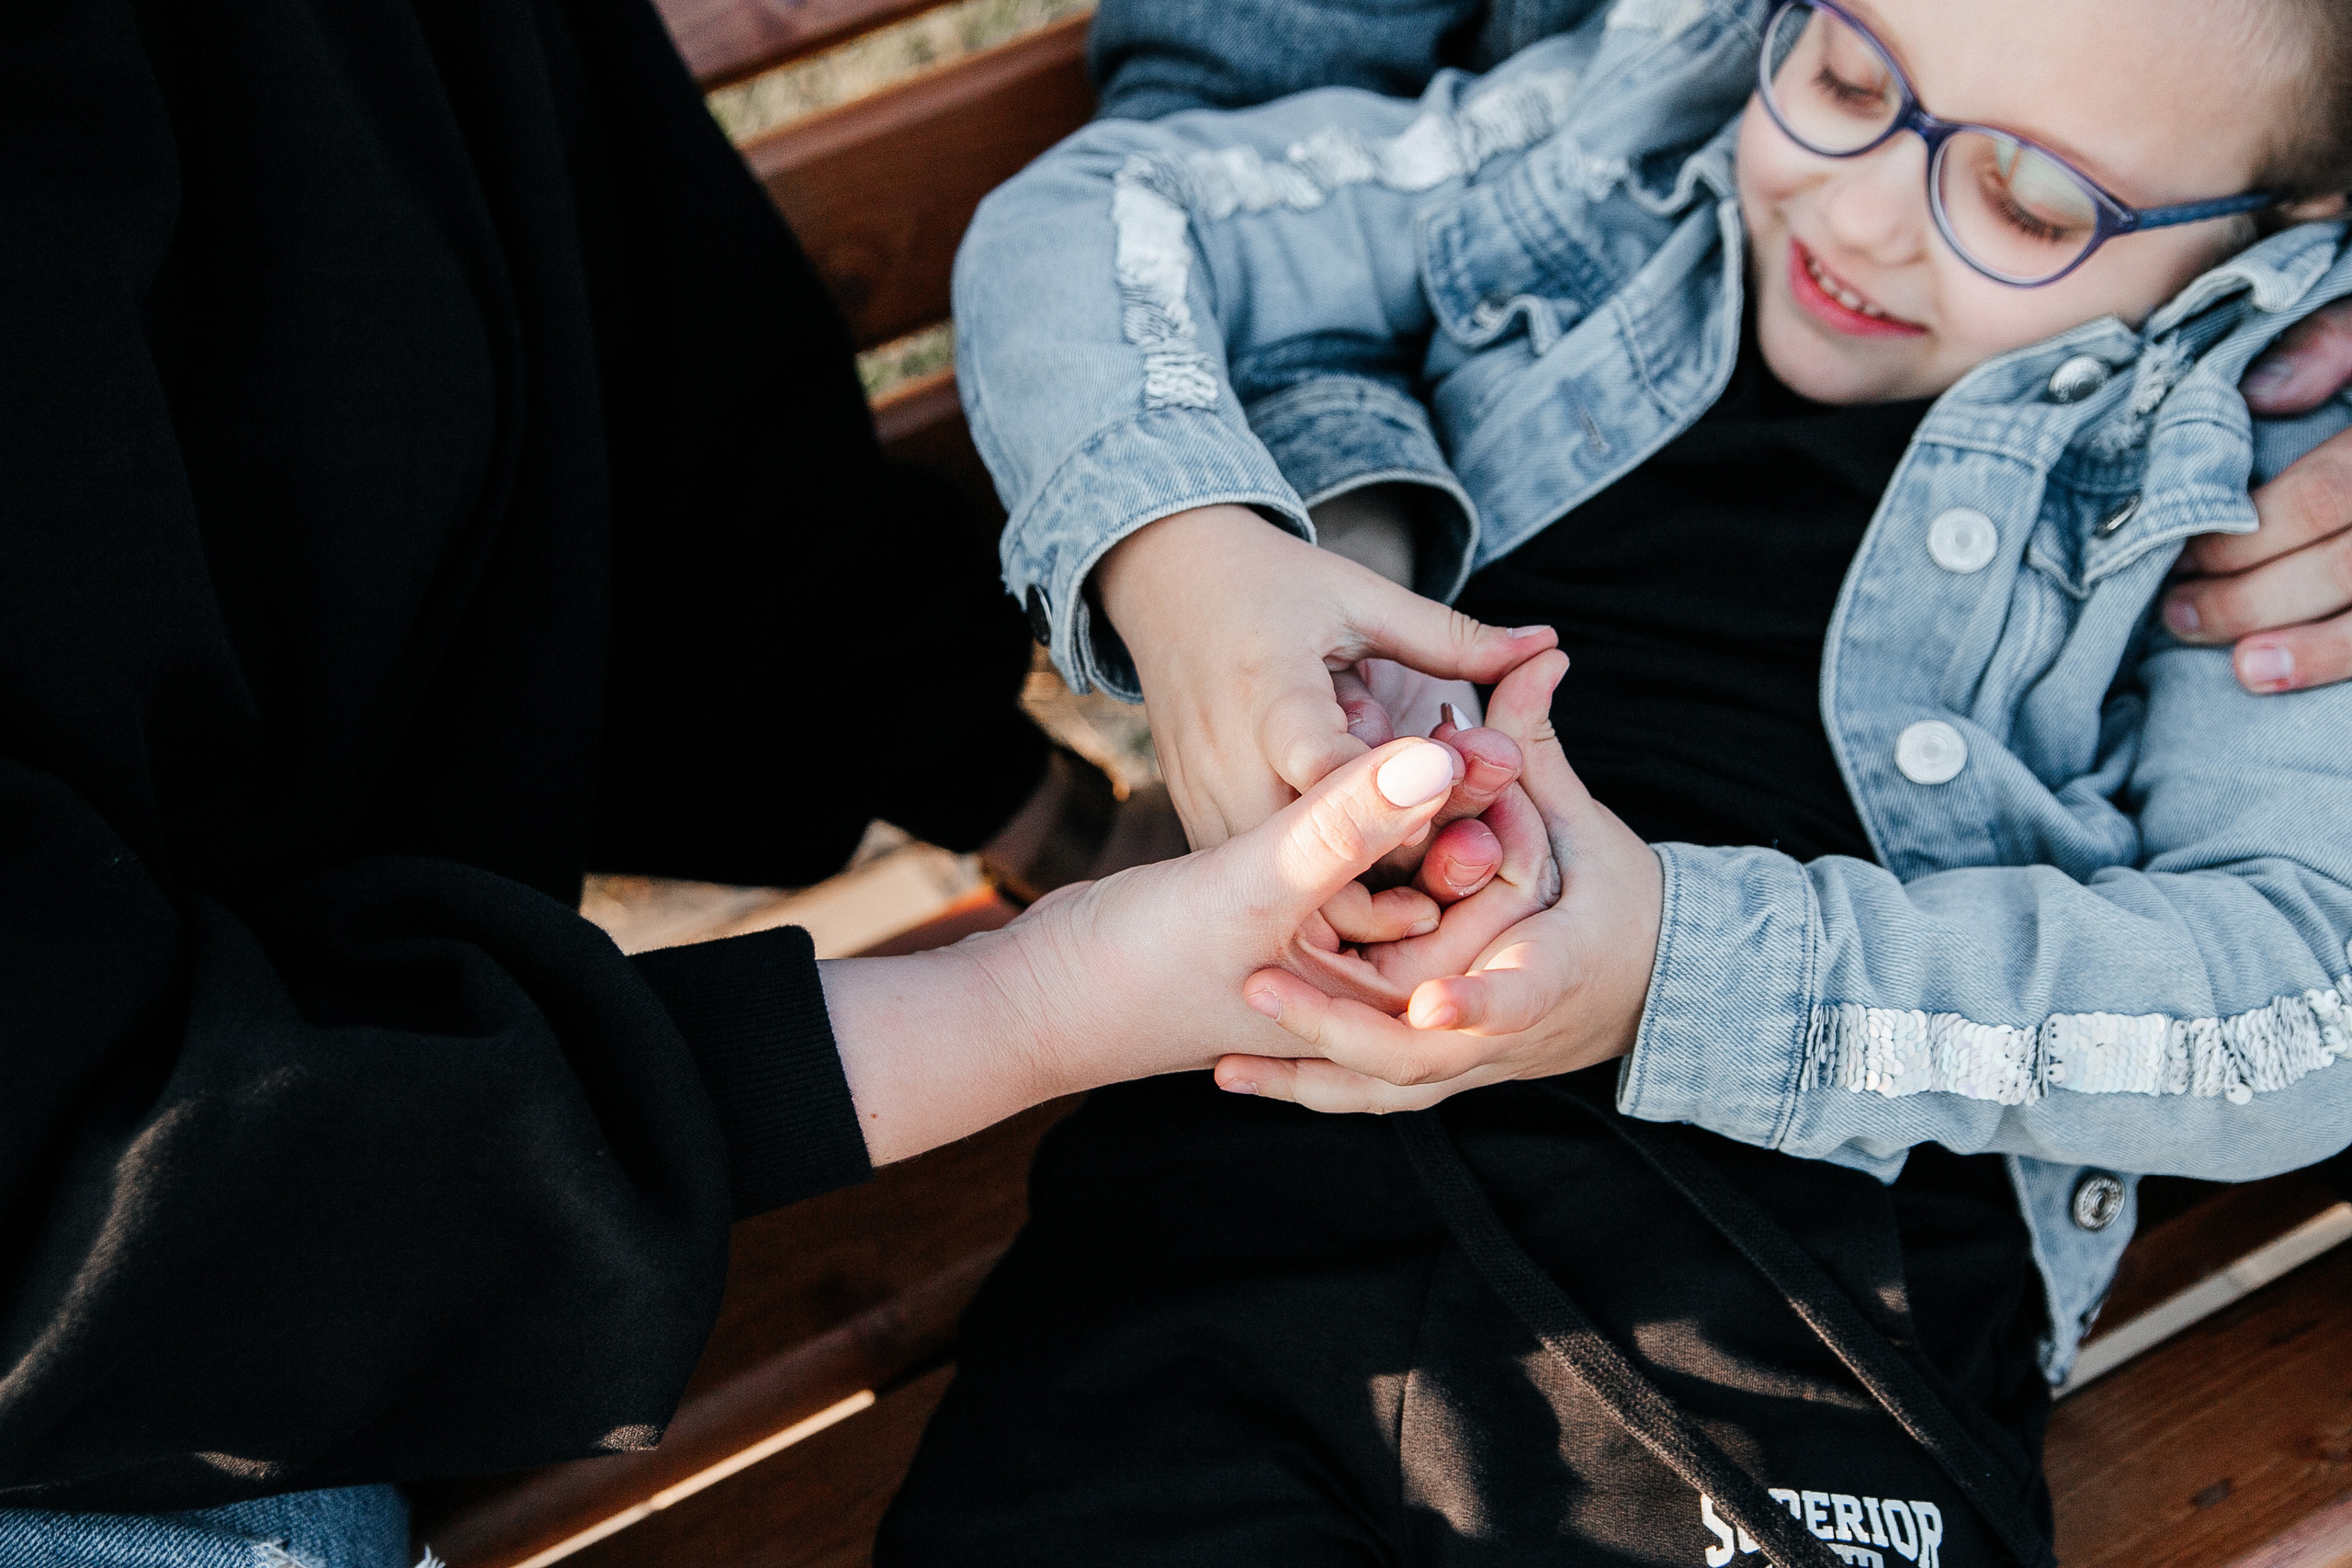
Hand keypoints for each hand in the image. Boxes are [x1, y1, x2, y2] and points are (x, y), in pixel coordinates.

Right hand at [821, 735, 1470, 1161]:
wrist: (1031, 995)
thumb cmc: (1137, 962)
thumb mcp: (1252, 881)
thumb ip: (1344, 820)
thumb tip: (1439, 758)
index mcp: (1360, 1002)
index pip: (1460, 925)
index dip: (1490, 837)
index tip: (1515, 756)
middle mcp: (1346, 994)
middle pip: (1437, 907)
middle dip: (1469, 834)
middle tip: (1505, 741)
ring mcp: (1307, 969)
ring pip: (1391, 885)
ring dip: (1419, 826)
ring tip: (1454, 742)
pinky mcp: (1272, 940)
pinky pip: (1342, 882)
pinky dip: (1365, 832)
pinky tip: (1381, 764)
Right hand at [1095, 505, 1555, 847]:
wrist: (1165, 586)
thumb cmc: (1273, 584)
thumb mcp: (1360, 598)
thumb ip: (1453, 637)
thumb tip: (1550, 645)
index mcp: (1269, 692)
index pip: (1332, 770)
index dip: (1400, 800)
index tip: (1463, 807)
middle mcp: (1228, 760)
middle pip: (1315, 850)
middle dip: (1398, 861)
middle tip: (1477, 857)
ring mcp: (1204, 803)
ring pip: (1289, 886)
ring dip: (1365, 888)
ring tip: (1432, 872)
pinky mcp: (1195, 827)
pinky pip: (1263, 885)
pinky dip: (1321, 891)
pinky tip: (1378, 879)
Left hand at [1214, 650, 1665, 1113]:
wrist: (1646, 989)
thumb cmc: (1613, 894)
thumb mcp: (1578, 820)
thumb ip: (1537, 743)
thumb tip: (1542, 652)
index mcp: (1560, 964)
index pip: (1522, 992)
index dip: (1477, 1001)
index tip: (1424, 1005)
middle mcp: (1514, 1031)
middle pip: (1425, 1056)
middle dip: (1343, 1028)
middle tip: (1262, 986)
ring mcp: (1475, 1065)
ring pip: (1388, 1088)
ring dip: (1309, 1074)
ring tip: (1227, 1060)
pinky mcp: (1441, 1079)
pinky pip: (1370, 1094)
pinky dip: (1308, 1087)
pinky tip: (1234, 1074)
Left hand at [2160, 303, 2351, 693]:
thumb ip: (2327, 343)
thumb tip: (2257, 396)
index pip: (2328, 494)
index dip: (2247, 535)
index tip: (2179, 553)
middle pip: (2348, 562)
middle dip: (2254, 596)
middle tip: (2179, 612)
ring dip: (2314, 648)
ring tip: (2244, 666)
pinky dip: (2349, 657)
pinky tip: (2302, 675)